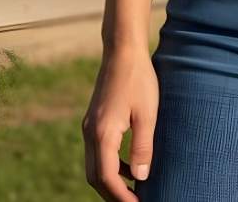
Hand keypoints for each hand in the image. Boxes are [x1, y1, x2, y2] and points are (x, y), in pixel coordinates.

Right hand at [82, 47, 158, 200]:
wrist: (123, 50)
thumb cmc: (139, 79)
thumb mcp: (147, 113)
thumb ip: (143, 146)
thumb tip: (141, 177)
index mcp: (102, 134)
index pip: (107, 178)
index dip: (121, 197)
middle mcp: (90, 133)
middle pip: (96, 177)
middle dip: (113, 194)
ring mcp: (90, 126)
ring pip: (94, 166)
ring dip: (112, 181)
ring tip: (134, 190)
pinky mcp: (94, 120)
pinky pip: (98, 152)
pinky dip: (111, 165)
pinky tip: (131, 166)